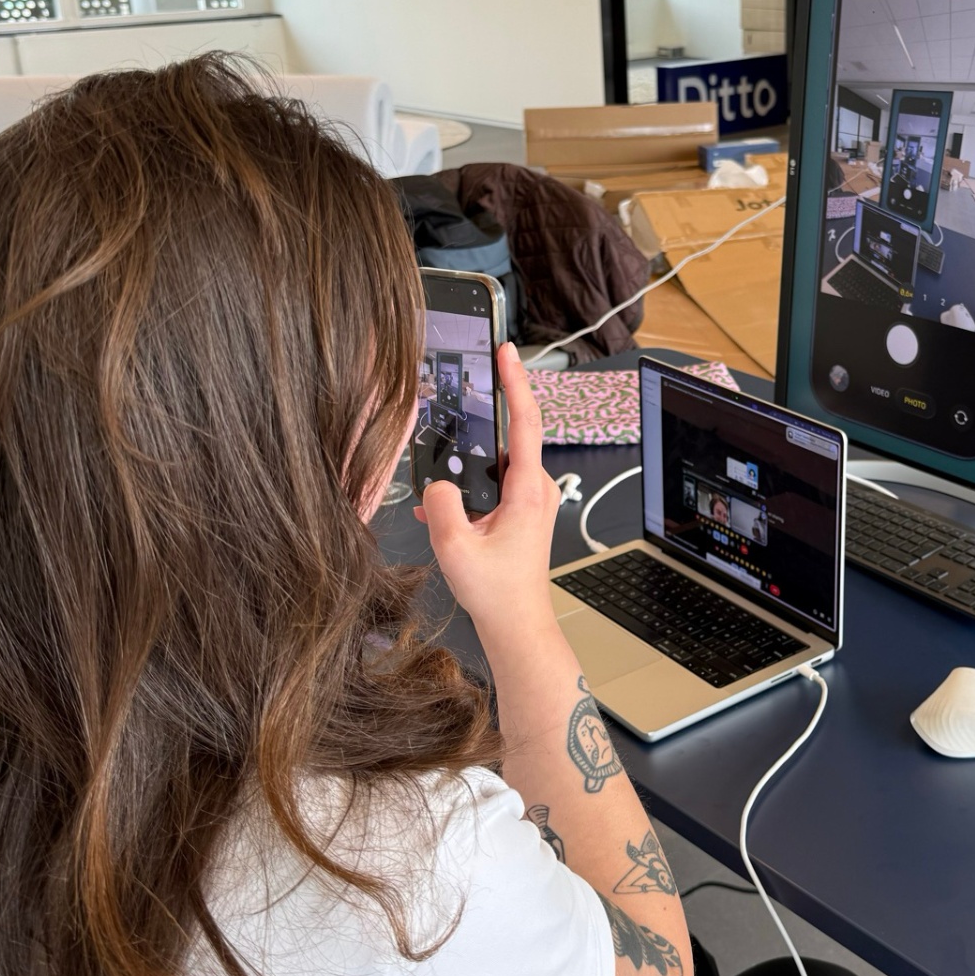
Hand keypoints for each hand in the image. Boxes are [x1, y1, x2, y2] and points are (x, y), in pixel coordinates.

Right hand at [417, 343, 561, 646]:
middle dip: (478, 430)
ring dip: (468, 472)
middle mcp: (537, 489)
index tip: (508, 351)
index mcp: (528, 490)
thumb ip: (442, 504)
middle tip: (458, 414)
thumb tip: (437, 484)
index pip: (525, 420)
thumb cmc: (497, 592)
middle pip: (508, 438)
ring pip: (496, 465)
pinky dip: (469, 493)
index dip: (516, 381)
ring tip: (447, 502)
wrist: (516, 624)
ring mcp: (532, 499)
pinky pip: (493, 485)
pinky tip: (447, 517)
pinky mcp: (523, 511)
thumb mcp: (455, 547)